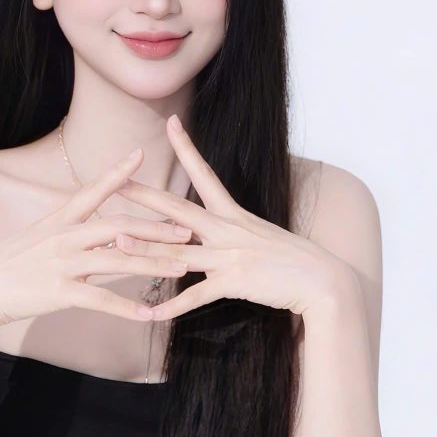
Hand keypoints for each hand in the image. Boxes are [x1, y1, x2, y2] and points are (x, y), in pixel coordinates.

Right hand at [0, 147, 194, 329]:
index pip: (93, 191)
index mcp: (59, 221)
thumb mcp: (35, 238)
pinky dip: (126, 308)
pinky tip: (149, 314)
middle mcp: (64, 237)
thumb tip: (94, 231)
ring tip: (181, 268)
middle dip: (155, 227)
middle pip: (119, 226)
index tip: (140, 155)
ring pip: (117, 261)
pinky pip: (100, 300)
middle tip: (186, 230)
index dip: (117, 173)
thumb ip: (66, 233)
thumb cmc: (5, 265)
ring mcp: (62, 263)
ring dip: (153, 264)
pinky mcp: (59, 292)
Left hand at [114, 115, 356, 320]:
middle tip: (116, 181)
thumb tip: (206, 230)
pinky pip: (195, 296)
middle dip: (145, 195)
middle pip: (177, 208)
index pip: (204, 172)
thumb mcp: (258, 234)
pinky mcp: (234, 281)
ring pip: (177, 251)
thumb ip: (230, 231)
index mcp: (232, 213)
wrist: (320, 280)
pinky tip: (150, 313)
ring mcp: (229, 255)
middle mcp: (227, 229)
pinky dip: (172, 306)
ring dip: (145, 249)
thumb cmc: (290, 258)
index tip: (171, 123)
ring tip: (116, 244)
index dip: (186, 147)